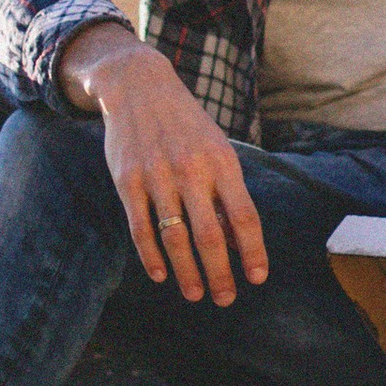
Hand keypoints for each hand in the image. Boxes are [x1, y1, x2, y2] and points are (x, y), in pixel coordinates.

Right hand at [60, 24, 268, 303]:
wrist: (139, 87)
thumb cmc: (186, 126)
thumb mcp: (216, 148)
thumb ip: (226, 192)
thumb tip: (235, 243)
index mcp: (222, 162)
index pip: (244, 217)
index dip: (252, 252)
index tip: (257, 279)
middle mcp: (192, 170)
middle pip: (210, 236)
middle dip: (220, 273)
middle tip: (225, 299)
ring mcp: (157, 176)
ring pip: (175, 238)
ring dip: (187, 272)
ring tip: (196, 294)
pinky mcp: (128, 181)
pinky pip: (141, 228)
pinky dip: (151, 256)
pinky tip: (161, 275)